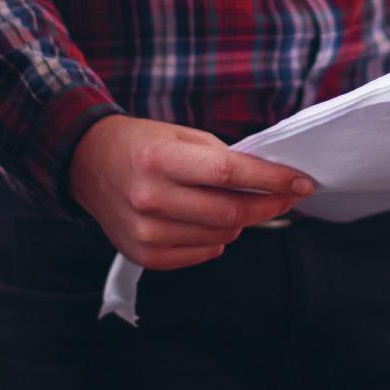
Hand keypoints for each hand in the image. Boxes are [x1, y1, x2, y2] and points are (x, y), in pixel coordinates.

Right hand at [68, 114, 314, 270]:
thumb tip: (270, 182)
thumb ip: (221, 157)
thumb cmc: (141, 144)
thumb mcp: (178, 135)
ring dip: (241, 220)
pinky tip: (209, 220)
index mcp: (159, 159)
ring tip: (235, 202)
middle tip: (287, 195)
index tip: (302, 182)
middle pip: (231, 211)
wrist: (87, 164)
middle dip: (269, 204)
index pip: (229, 173)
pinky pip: (203, 253)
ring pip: (222, 235)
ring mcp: (146, 231)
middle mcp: (150, 197)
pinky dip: (217, 238)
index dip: (272, 180)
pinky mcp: (144, 254)